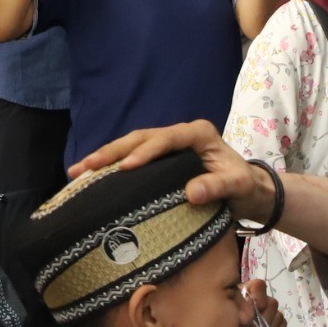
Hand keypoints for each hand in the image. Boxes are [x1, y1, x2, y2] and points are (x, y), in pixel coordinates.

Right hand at [71, 120, 279, 222]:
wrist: (250, 190)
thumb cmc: (245, 186)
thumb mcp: (238, 186)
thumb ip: (217, 187)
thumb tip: (191, 193)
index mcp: (198, 133)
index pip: (166, 138)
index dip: (145, 152)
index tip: (126, 167)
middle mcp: (180, 134)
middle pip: (140, 138)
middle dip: (111, 152)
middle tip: (85, 167)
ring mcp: (168, 146)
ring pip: (130, 146)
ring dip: (104, 159)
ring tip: (77, 172)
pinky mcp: (160, 159)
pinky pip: (132, 159)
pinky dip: (112, 168)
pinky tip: (90, 179)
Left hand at [235, 278, 283, 326]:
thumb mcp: (224, 314)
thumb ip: (237, 305)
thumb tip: (251, 314)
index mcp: (244, 292)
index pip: (259, 286)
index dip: (258, 300)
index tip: (249, 317)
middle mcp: (256, 299)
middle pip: (272, 303)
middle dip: (263, 320)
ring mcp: (264, 312)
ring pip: (278, 314)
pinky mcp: (269, 325)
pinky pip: (282, 324)